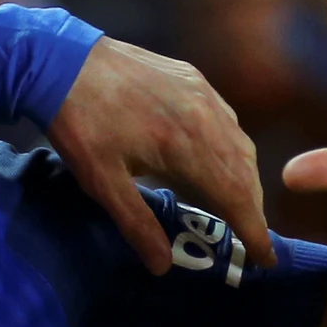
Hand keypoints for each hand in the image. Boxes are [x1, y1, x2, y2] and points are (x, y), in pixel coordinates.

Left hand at [47, 38, 276, 274]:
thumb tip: (162, 266)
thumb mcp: (101, 181)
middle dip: (252, 209)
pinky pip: (227, 120)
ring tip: (240, 208)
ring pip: (240, 144)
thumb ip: (137, 224)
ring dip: (245, 179)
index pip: (235, 196)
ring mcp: (202, 93)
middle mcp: (206, 116)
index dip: (253, 230)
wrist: (61, 60)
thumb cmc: (79, 124)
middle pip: (245, 172)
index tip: (265, 259)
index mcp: (186, 146)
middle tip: (252, 239)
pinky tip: (221, 162)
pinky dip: (233, 148)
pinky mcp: (193, 79)